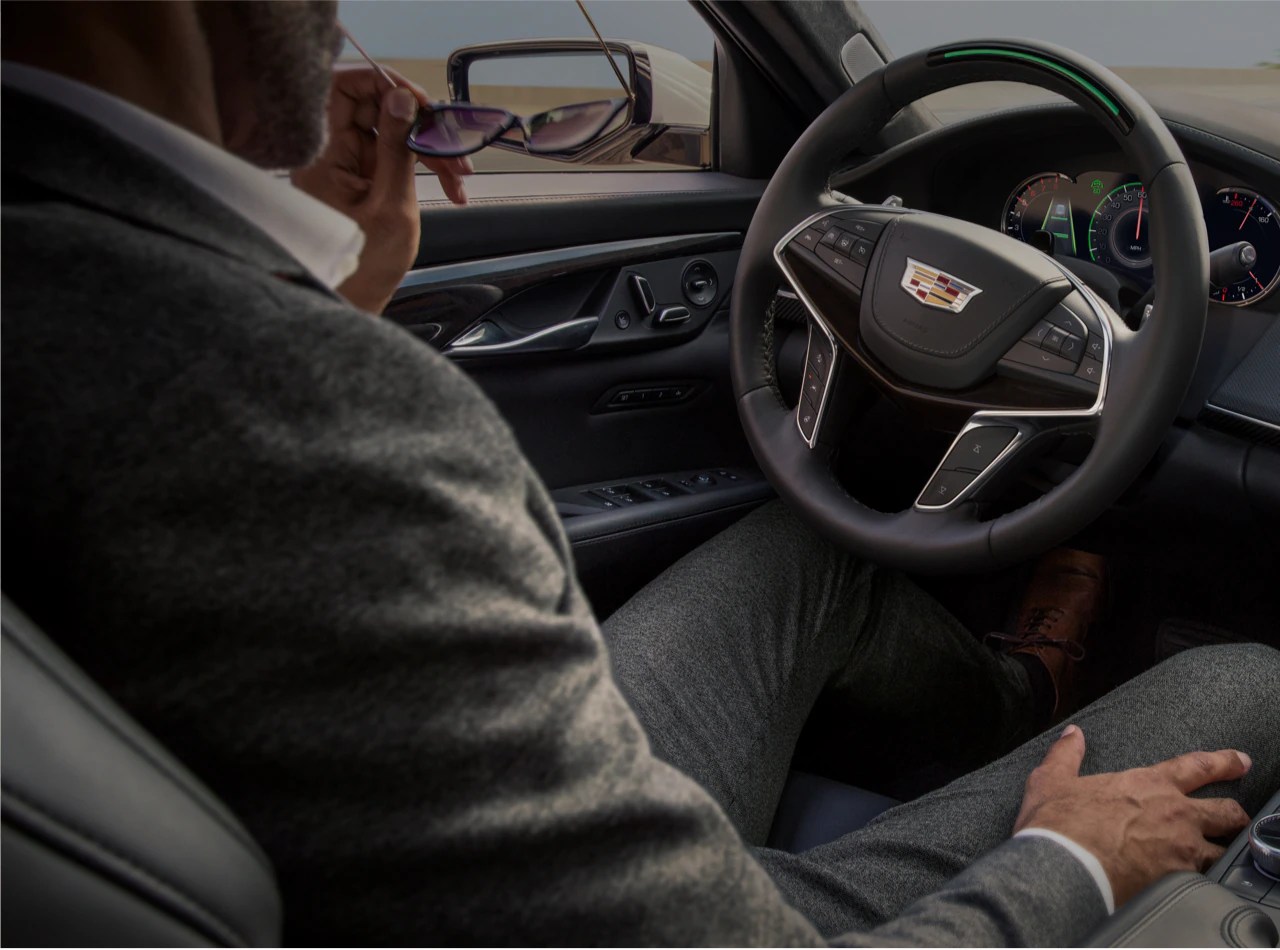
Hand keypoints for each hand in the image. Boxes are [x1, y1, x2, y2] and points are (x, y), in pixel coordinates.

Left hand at [291, 64, 472, 313]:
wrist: (353, 303)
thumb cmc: (363, 268)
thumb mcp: (391, 206)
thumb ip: (397, 148)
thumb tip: (401, 99)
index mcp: (324, 155)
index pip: (342, 89)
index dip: (381, 83)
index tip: (418, 99)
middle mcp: (330, 154)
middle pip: (373, 108)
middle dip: (418, 121)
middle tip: (450, 140)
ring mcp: (346, 167)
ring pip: (391, 132)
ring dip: (429, 147)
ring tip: (458, 174)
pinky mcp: (361, 180)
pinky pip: (394, 156)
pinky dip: (423, 166)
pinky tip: (449, 185)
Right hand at [1014, 725, 1251, 906]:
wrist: (1064, 868)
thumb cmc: (1059, 824)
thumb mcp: (1052, 780)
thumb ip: (1066, 754)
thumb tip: (1072, 734)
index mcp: (1148, 785)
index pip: (1197, 766)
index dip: (1224, 762)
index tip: (1239, 761)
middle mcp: (1174, 814)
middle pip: (1226, 811)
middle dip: (1235, 813)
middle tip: (1237, 816)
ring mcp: (1181, 850)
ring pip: (1225, 850)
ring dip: (1224, 850)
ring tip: (1221, 855)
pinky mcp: (1180, 881)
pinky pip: (1208, 880)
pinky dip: (1207, 881)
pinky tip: (1200, 883)